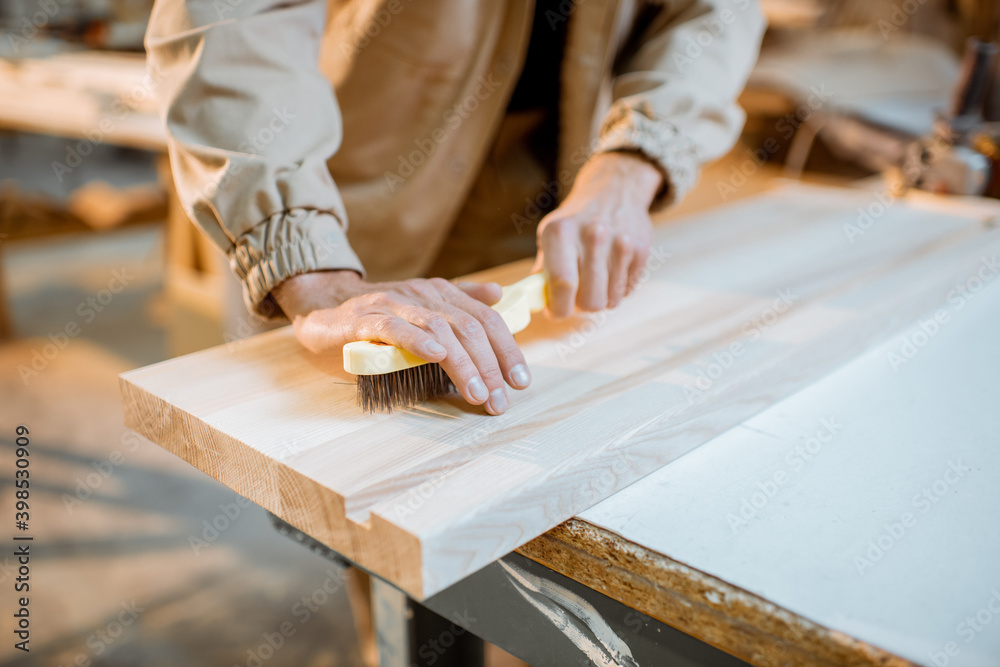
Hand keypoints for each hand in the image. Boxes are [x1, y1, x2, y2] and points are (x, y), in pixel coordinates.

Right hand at [272, 271, 530, 414]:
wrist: (321, 306)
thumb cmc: (376, 318)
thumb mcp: (422, 312)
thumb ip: (458, 306)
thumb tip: (498, 296)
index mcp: (440, 295)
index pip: (485, 319)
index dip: (507, 349)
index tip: (521, 381)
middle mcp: (421, 295)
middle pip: (468, 326)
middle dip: (490, 365)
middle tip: (501, 399)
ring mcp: (392, 304)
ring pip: (438, 329)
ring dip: (462, 363)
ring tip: (478, 392)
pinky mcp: (362, 319)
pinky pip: (394, 326)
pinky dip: (417, 340)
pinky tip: (436, 356)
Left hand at [533, 152, 661, 316]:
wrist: (614, 191)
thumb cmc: (575, 221)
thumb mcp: (550, 235)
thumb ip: (542, 270)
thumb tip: (536, 301)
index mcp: (561, 233)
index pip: (562, 285)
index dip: (558, 308)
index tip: (555, 311)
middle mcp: (593, 236)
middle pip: (589, 302)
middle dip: (580, 305)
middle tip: (576, 293)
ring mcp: (620, 244)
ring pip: (609, 301)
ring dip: (600, 297)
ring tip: (594, 277)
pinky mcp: (640, 251)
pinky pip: (626, 291)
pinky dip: (617, 288)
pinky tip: (611, 269)